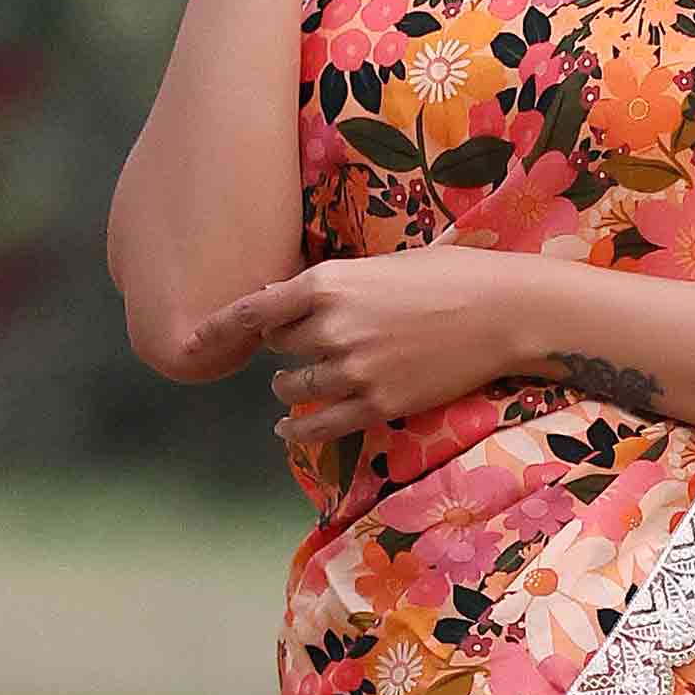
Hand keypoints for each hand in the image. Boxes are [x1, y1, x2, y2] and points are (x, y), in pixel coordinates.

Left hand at [176, 246, 531, 436]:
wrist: (502, 312)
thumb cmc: (447, 276)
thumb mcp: (380, 265)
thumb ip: (331, 287)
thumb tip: (283, 302)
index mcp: (329, 283)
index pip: (255, 310)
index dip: (219, 327)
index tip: (193, 339)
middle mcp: (333, 328)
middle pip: (276, 347)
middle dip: (280, 346)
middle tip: (292, 345)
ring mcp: (354, 371)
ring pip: (293, 387)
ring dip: (288, 387)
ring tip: (289, 385)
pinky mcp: (378, 404)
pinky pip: (321, 425)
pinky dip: (298, 428)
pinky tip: (287, 428)